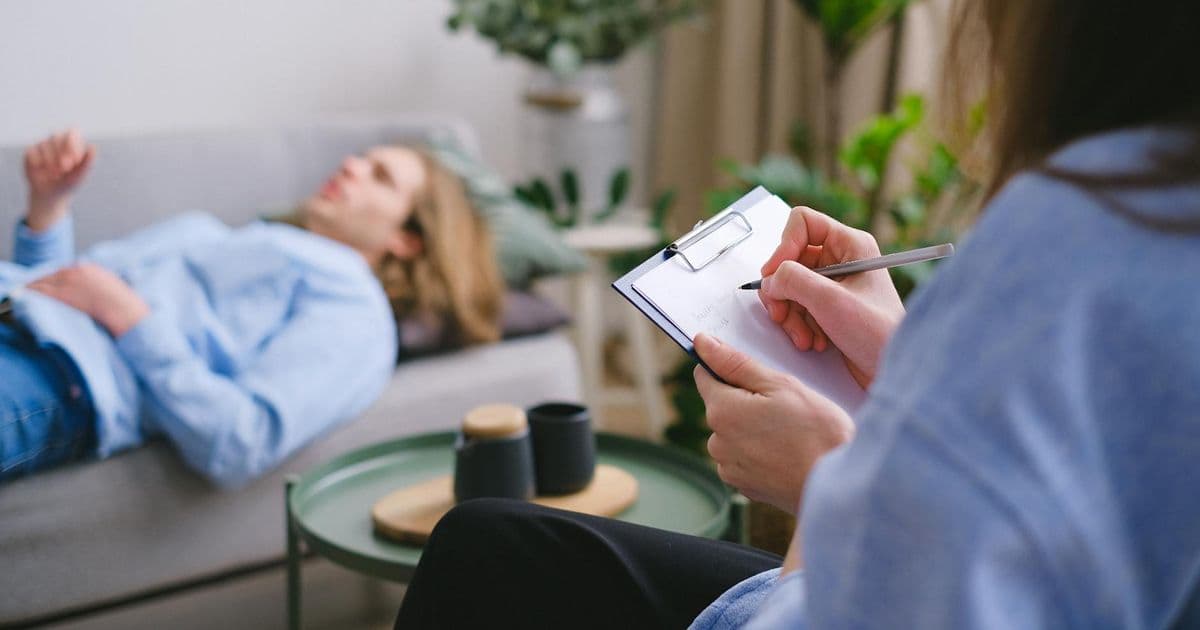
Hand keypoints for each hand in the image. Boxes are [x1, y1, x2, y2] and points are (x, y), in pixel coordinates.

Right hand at [23, 129, 95, 231]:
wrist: (51, 195)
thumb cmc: (69, 183)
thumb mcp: (79, 175)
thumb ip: (87, 162)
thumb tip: (92, 146)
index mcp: (72, 143)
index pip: (71, 133)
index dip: (71, 144)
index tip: (74, 160)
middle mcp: (57, 141)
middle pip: (56, 136)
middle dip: (60, 153)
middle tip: (65, 169)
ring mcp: (42, 145)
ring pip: (43, 144)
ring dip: (50, 161)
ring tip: (55, 175)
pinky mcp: (30, 152)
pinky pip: (32, 152)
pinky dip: (38, 164)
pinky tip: (41, 172)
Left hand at [28, 264, 148, 336]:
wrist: (126, 313)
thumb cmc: (124, 307)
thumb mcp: (113, 287)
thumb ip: (98, 284)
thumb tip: (90, 291)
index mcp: (91, 268)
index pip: (65, 270)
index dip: (55, 278)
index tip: (48, 283)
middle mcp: (78, 271)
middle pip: (52, 274)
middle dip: (42, 281)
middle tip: (32, 288)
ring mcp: (70, 282)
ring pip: (44, 281)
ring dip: (34, 287)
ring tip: (26, 291)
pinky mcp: (64, 294)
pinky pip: (43, 291)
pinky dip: (33, 292)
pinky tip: (27, 294)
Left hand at [694, 333, 853, 513]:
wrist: (840, 487)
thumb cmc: (816, 431)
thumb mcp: (780, 385)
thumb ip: (736, 363)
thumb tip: (702, 342)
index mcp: (722, 411)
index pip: (705, 375)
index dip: (727, 368)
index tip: (753, 373)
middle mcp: (717, 441)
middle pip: (721, 406)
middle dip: (745, 400)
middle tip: (784, 405)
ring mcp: (729, 467)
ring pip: (733, 433)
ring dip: (752, 428)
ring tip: (789, 432)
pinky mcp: (743, 486)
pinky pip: (744, 458)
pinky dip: (759, 452)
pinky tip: (786, 453)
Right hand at [758, 206, 904, 387]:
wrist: (892, 370)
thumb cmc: (879, 333)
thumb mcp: (830, 301)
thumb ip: (794, 281)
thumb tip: (770, 279)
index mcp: (850, 244)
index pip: (802, 223)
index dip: (784, 246)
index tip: (776, 275)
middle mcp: (841, 259)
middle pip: (789, 259)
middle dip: (783, 291)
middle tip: (782, 314)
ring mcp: (833, 284)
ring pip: (788, 286)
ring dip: (789, 314)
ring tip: (804, 336)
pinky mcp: (826, 306)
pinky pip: (795, 306)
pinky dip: (797, 325)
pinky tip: (812, 341)